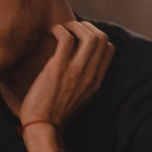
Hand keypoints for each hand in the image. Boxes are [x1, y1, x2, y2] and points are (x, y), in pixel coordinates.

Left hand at [19, 21, 113, 151]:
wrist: (42, 125)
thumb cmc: (56, 112)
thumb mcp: (82, 97)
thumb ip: (87, 80)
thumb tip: (82, 62)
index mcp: (97, 80)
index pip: (109, 48)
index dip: (97, 36)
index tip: (82, 37)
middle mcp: (90, 73)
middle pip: (102, 38)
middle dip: (87, 26)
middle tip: (72, 29)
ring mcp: (76, 70)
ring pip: (89, 35)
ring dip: (75, 26)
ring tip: (63, 29)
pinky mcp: (58, 67)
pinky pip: (66, 38)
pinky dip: (59, 29)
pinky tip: (51, 32)